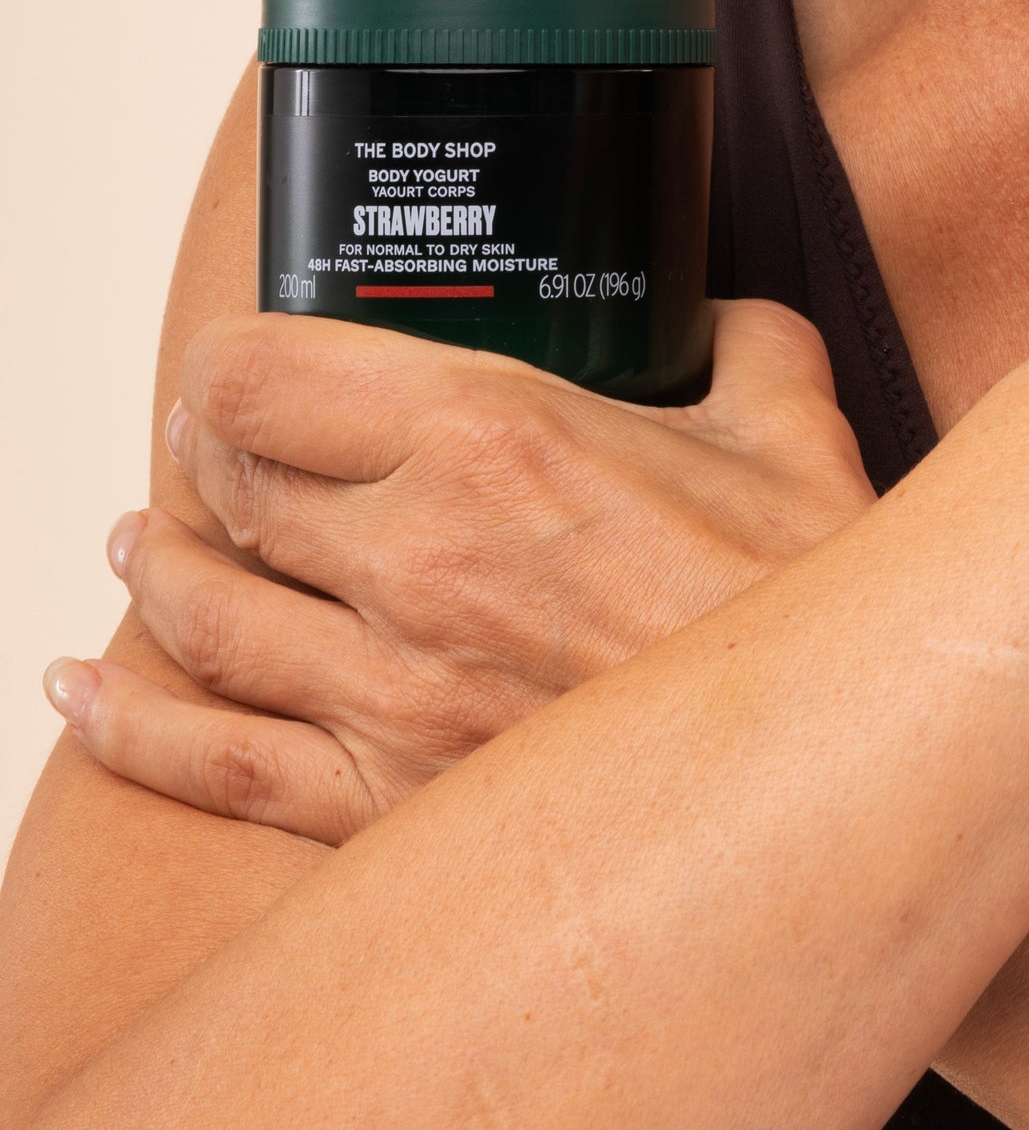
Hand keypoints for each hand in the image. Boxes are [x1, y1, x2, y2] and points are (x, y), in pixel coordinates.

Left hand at [53, 297, 874, 843]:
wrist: (836, 772)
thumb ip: (739, 341)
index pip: (266, 376)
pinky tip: (91, 692)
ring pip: (205, 619)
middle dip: (202, 457)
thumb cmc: (813, 600)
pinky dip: (133, 724)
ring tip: (142, 546)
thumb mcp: (790, 412)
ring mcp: (391, 693)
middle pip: (229, 489)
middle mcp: (414, 561)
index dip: (229, 359)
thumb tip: (722, 324)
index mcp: (492, 435)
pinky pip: (215, 764)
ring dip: (157, 571)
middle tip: (208, 445)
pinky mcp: (391, 804)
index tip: (239, 359)